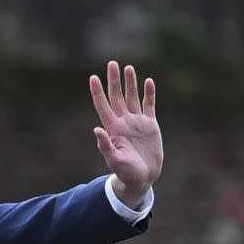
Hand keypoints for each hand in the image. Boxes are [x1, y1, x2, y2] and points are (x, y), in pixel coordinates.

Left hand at [90, 62, 161, 209]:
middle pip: (117, 97)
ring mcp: (137, 122)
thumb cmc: (126, 173)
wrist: (142, 179)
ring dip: (130, 83)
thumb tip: (96, 130)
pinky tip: (148, 81)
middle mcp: (124, 122)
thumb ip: (105, 146)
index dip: (98, 92)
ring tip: (128, 68)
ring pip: (132, 97)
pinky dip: (149, 94)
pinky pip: (149, 105)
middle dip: (114, 81)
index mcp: (113, 129)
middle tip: (112, 63)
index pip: (103, 106)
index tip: (93, 77)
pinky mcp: (150, 125)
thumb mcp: (114, 161)